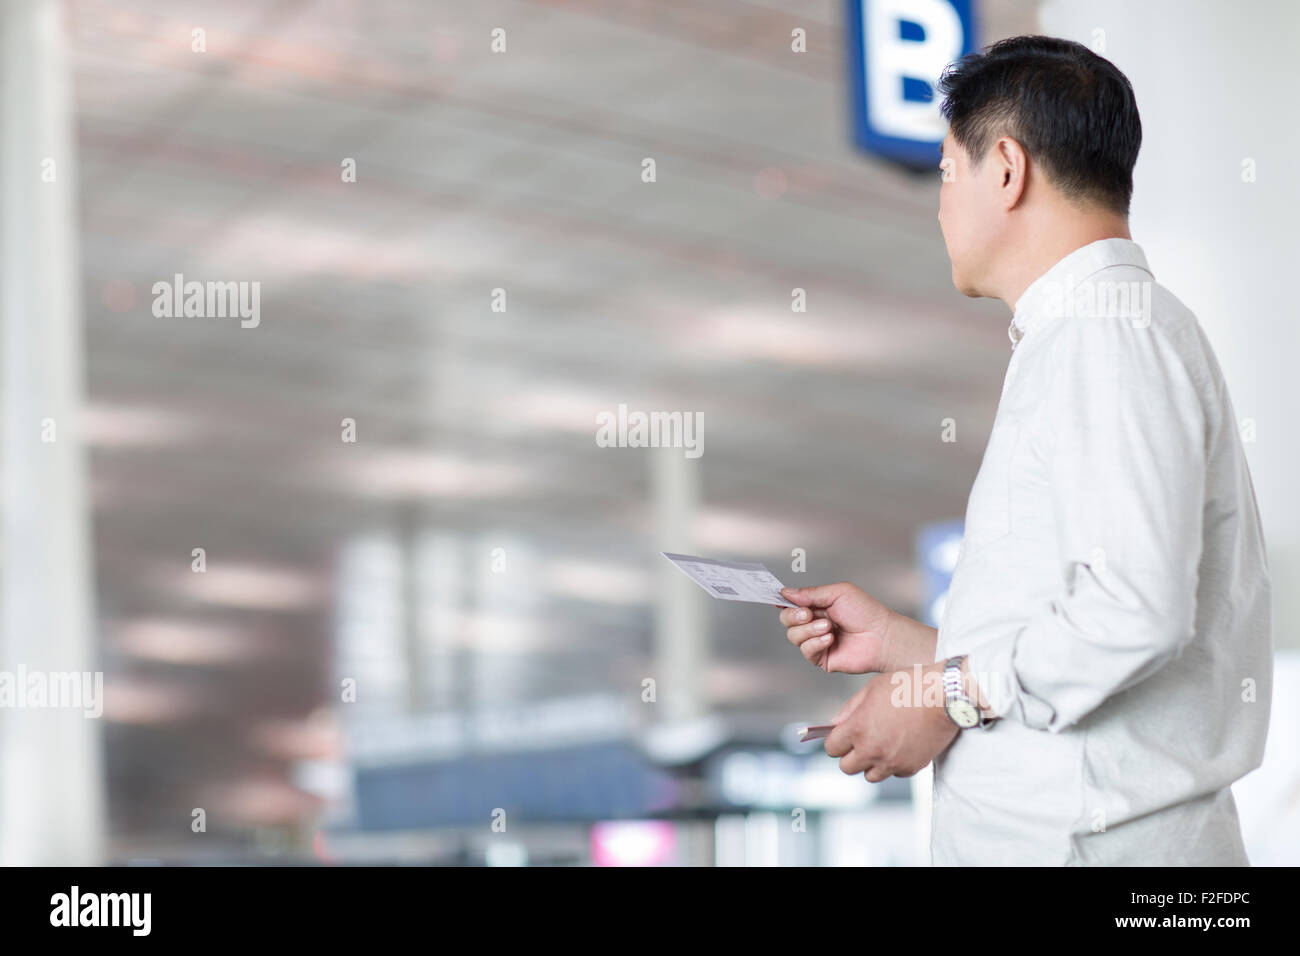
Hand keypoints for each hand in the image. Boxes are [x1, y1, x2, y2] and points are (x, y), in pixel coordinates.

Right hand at [778, 582, 893, 673]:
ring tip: (828, 626)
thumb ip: (810, 593)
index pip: (791, 603)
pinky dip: (816, 643)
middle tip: (808, 614)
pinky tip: (830, 638)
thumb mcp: (838, 593)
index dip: (783, 601)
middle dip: (794, 616)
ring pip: (793, 636)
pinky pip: (806, 651)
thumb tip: (787, 592)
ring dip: (809, 630)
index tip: (779, 599)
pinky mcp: (821, 658)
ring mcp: (817, 641)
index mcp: (817, 605)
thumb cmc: (866, 612)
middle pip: (786, 620)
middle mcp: (814, 623)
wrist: (881, 636)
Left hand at [824, 663, 958, 781]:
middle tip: (859, 743)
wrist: (943, 696)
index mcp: (857, 729)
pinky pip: (895, 773)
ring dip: (871, 763)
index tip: (842, 737)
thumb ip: (850, 708)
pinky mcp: (911, 767)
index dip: (836, 741)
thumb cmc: (909, 687)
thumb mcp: (872, 688)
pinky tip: (900, 747)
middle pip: (847, 767)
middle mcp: (872, 750)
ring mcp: (892, 762)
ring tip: (881, 745)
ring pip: (870, 775)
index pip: (832, 748)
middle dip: (850, 755)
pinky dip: (894, 765)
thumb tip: (837, 722)